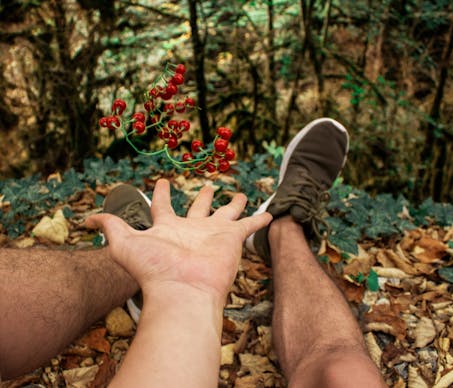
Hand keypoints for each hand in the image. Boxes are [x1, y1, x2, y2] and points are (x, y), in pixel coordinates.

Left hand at [86, 179, 271, 300]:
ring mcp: (214, 234)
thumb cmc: (153, 270)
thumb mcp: (124, 242)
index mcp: (168, 228)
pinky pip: (249, 225)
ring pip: (227, 213)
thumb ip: (109, 226)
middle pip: (200, 208)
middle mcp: (192, 230)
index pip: (164, 206)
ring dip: (234, 204)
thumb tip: (86, 218)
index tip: (163, 181)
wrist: (182, 292)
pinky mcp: (233, 239)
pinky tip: (269, 214)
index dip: (161, 194)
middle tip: (209, 185)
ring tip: (241, 194)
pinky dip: (259, 220)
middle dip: (204, 196)